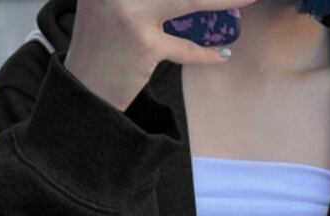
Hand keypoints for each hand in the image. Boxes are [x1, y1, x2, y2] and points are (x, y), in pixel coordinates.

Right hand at [66, 0, 258, 111]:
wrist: (85, 93)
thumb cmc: (101, 50)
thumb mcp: (107, 8)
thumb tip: (189, 2)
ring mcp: (129, 12)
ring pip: (186, 1)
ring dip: (221, 2)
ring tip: (245, 0)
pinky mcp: (143, 43)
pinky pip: (184, 47)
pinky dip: (205, 54)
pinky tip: (221, 55)